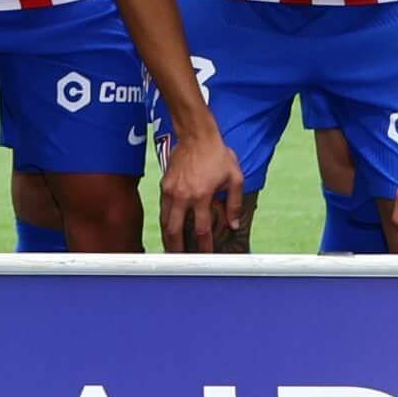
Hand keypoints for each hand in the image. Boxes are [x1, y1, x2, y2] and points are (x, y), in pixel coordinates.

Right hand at [157, 125, 246, 251]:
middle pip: (175, 230)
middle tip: (179, 261)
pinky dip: (165, 221)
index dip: (204, 246)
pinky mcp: (164, 185)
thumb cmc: (218, 154)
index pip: (202, 229)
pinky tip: (169, 228)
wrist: (196, 135)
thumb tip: (234, 224)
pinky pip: (163, 208)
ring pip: (165, 221)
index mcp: (201, 195)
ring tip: (171, 250)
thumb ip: (234, 203)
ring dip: (168, 237)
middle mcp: (183, 195)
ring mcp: (170, 190)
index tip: (206, 257)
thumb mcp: (234, 178)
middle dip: (177, 249)